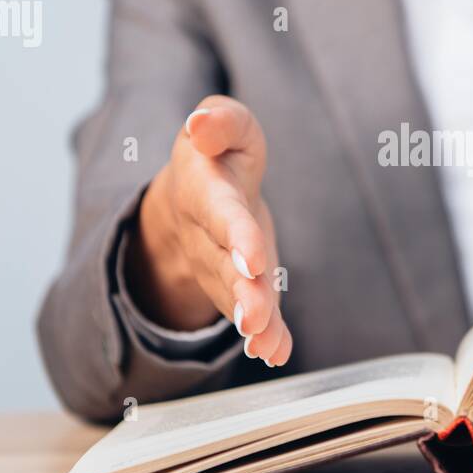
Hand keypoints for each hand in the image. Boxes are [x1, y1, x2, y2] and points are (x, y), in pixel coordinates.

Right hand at [126, 95, 291, 366]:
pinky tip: (277, 352)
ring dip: (252, 321)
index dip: (236, 236)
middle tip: (254, 316)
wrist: (196, 194)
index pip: (222, 215)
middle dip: (241, 292)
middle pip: (225, 267)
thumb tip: (201, 124)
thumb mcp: (223, 125)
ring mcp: (224, 268)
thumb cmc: (219, 153)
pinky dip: (267, 336)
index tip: (252, 259)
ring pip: (237, 298)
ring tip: (263, 342)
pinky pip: (255, 315)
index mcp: (206, 193)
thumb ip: (220, 121)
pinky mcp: (245, 287)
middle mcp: (209, 238)